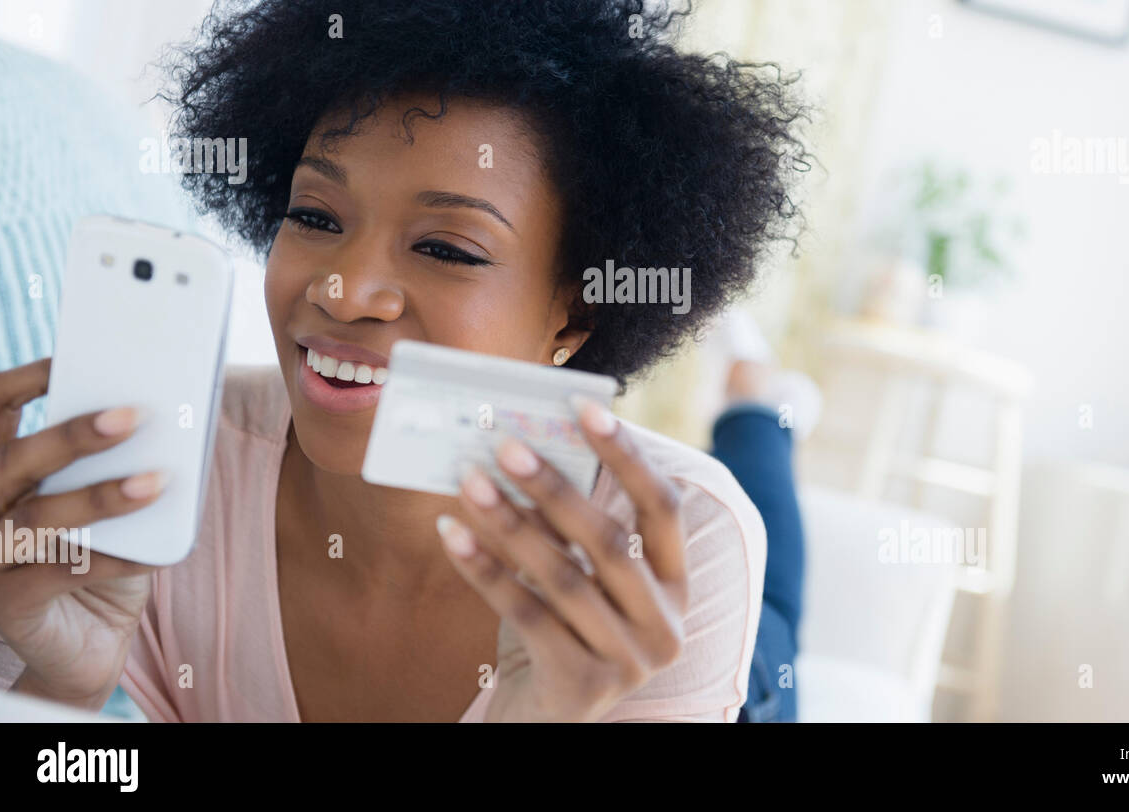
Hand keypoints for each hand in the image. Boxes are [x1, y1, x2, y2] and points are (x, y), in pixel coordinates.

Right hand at [0, 358, 161, 709]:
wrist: (82, 641)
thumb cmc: (97, 552)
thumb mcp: (98, 496)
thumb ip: (107, 459)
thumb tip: (156, 414)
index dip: (19, 383)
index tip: (68, 362)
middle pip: (11, 461)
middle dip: (71, 436)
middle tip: (131, 416)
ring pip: (35, 517)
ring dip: (100, 496)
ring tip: (156, 481)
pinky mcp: (5, 604)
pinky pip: (61, 573)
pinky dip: (114, 558)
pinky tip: (154, 551)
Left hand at [437, 397, 688, 721]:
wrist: (543, 722)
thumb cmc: (560, 631)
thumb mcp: (578, 578)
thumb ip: (567, 527)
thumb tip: (524, 449)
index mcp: (676, 585)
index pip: (664, 508)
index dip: (628, 455)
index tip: (584, 407)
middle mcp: (666, 625)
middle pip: (610, 541)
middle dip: (555, 487)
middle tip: (507, 443)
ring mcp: (629, 662)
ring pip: (564, 577)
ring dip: (510, 522)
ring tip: (470, 480)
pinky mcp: (583, 687)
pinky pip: (525, 615)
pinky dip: (484, 570)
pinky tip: (452, 534)